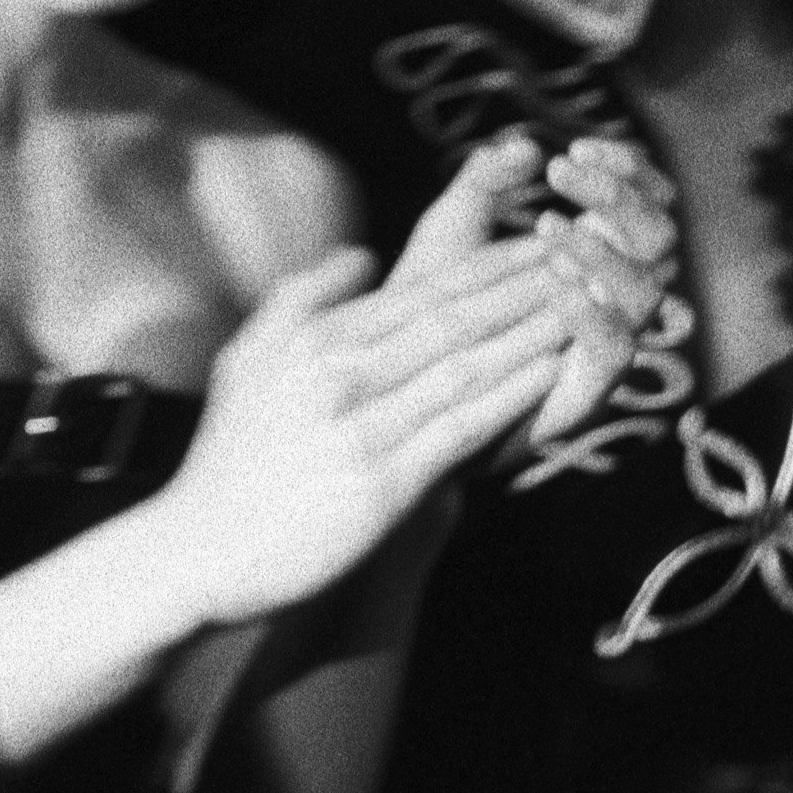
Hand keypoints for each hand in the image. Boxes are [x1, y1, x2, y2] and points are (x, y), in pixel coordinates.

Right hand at [140, 231, 575, 632]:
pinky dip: (510, 397)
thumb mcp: (246, 358)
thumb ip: (300, 299)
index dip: (493, 265)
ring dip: (532, 334)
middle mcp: (340, 375)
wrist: (202, 547)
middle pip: (454, 319)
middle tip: (590, 259)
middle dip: (527, 287)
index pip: (422, 291)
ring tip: (586, 308)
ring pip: (466, 367)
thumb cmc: (229, 457)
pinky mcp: (381, 484)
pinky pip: (459, 430)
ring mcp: (363, 429)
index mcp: (314, 341)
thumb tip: (360, 255)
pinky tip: (550, 375)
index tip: (546, 245)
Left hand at [391, 130, 674, 446]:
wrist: (400, 388)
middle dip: (620, 197)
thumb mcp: (450, 233)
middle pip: (659, 238)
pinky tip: (555, 282)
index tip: (575, 147)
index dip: (626, 169)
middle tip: (563, 172)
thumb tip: (523, 143)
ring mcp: (603, 340)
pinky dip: (592, 312)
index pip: (645, 201)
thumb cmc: (430, 306)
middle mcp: (611, 294)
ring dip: (602, 251)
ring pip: (647, 291)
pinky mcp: (585, 388)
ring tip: (549, 225)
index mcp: (593, 253)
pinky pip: (615, 349)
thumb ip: (481, 184)